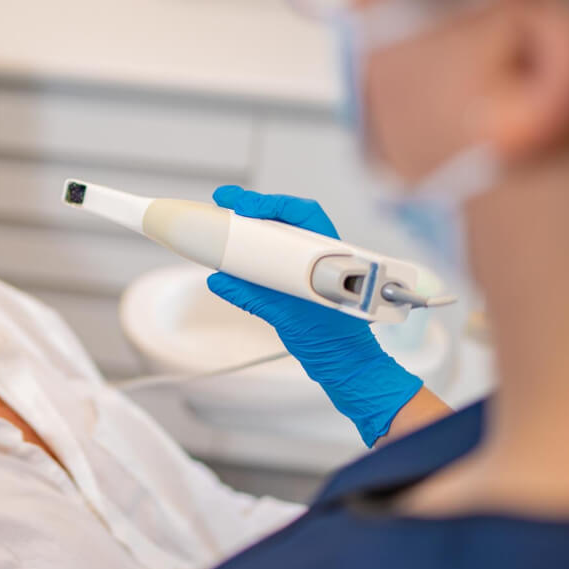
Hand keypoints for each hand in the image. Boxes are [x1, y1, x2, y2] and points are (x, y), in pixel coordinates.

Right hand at [206, 185, 422, 446]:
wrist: (347, 366)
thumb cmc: (334, 344)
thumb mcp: (287, 318)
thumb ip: (252, 298)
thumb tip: (220, 281)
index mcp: (331, 256)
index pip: (302, 214)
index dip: (271, 205)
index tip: (245, 207)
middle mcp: (324, 256)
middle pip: (288, 218)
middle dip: (256, 207)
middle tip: (225, 201)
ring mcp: (313, 268)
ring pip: (284, 235)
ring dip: (255, 225)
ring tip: (227, 218)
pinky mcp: (301, 282)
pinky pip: (278, 256)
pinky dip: (256, 250)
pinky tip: (237, 250)